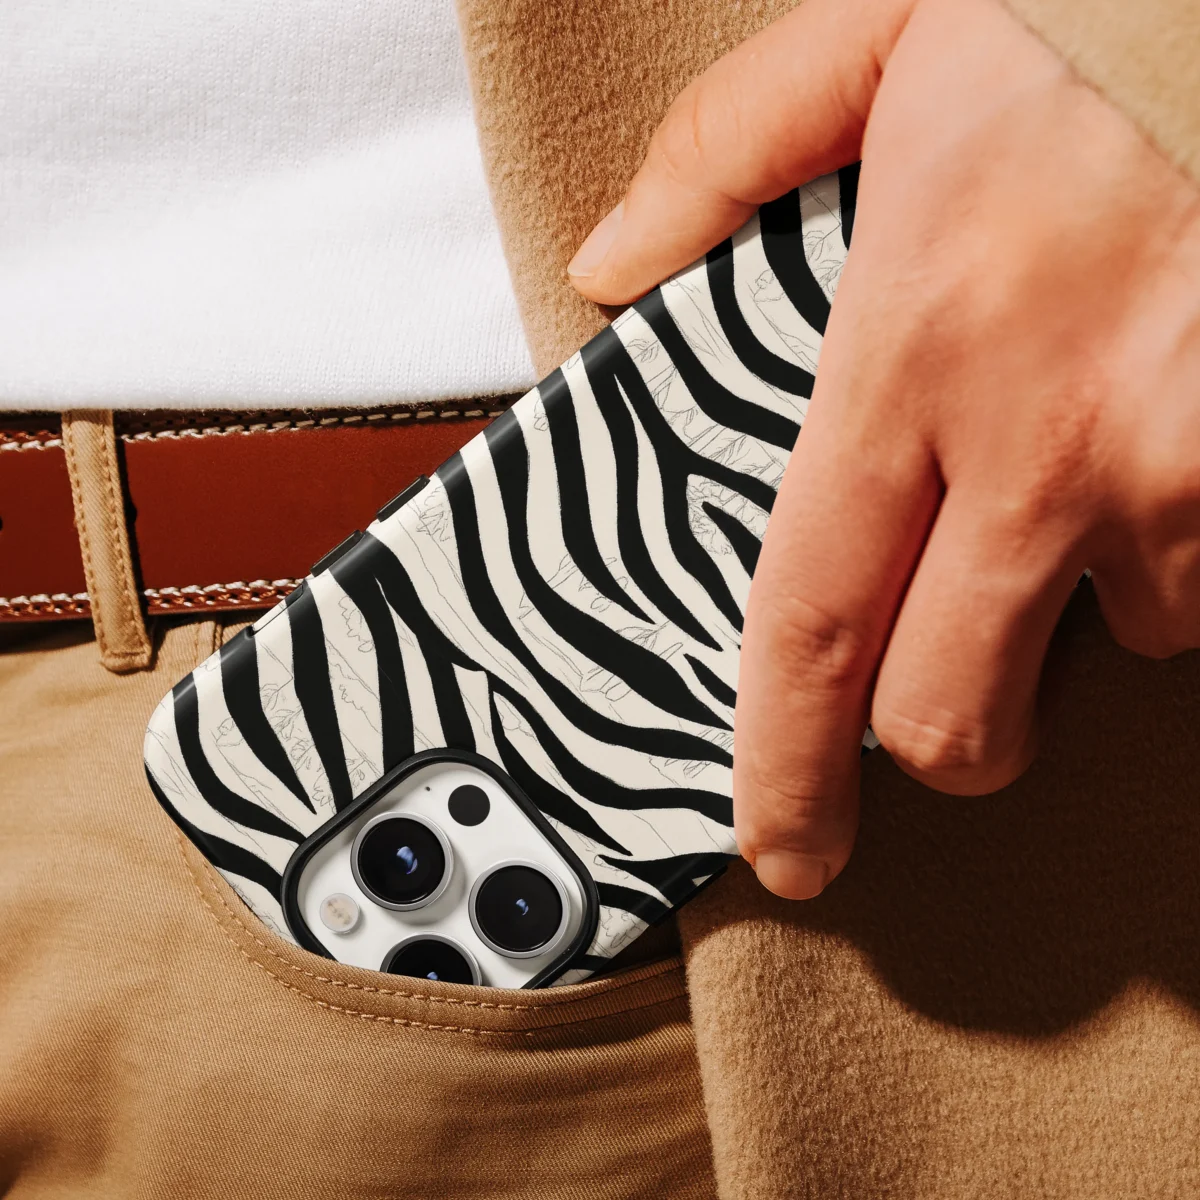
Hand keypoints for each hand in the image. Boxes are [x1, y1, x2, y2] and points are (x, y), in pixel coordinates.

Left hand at [569, 0, 1199, 897]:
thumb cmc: (1089, 10)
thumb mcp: (878, 37)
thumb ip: (722, 154)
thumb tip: (611, 267)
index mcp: (918, 350)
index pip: (814, 624)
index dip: (787, 766)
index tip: (784, 848)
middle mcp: (1055, 444)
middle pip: (956, 710)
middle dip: (937, 737)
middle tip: (927, 698)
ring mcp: (1191, 472)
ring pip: (1116, 648)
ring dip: (1073, 612)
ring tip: (1064, 496)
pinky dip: (1174, 559)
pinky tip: (1158, 465)